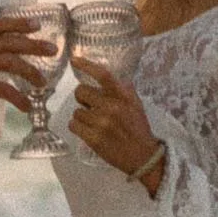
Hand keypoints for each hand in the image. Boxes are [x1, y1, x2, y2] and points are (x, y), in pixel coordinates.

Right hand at [0, 17, 56, 122]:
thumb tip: (20, 43)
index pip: (0, 25)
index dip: (20, 23)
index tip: (38, 25)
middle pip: (10, 42)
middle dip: (34, 46)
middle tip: (53, 50)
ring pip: (9, 62)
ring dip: (30, 72)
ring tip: (42, 82)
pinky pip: (4, 89)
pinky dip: (19, 98)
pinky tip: (27, 106)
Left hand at [67, 58, 162, 184]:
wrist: (143, 156)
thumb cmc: (139, 129)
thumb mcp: (137, 105)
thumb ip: (125, 90)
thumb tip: (114, 77)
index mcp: (123, 97)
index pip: (103, 75)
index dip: (87, 65)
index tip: (74, 60)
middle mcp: (112, 107)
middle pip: (81, 92)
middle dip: (83, 99)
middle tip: (91, 107)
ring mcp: (101, 123)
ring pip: (76, 111)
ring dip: (82, 116)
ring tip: (93, 124)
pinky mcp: (93, 138)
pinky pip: (74, 125)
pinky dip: (78, 127)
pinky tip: (87, 131)